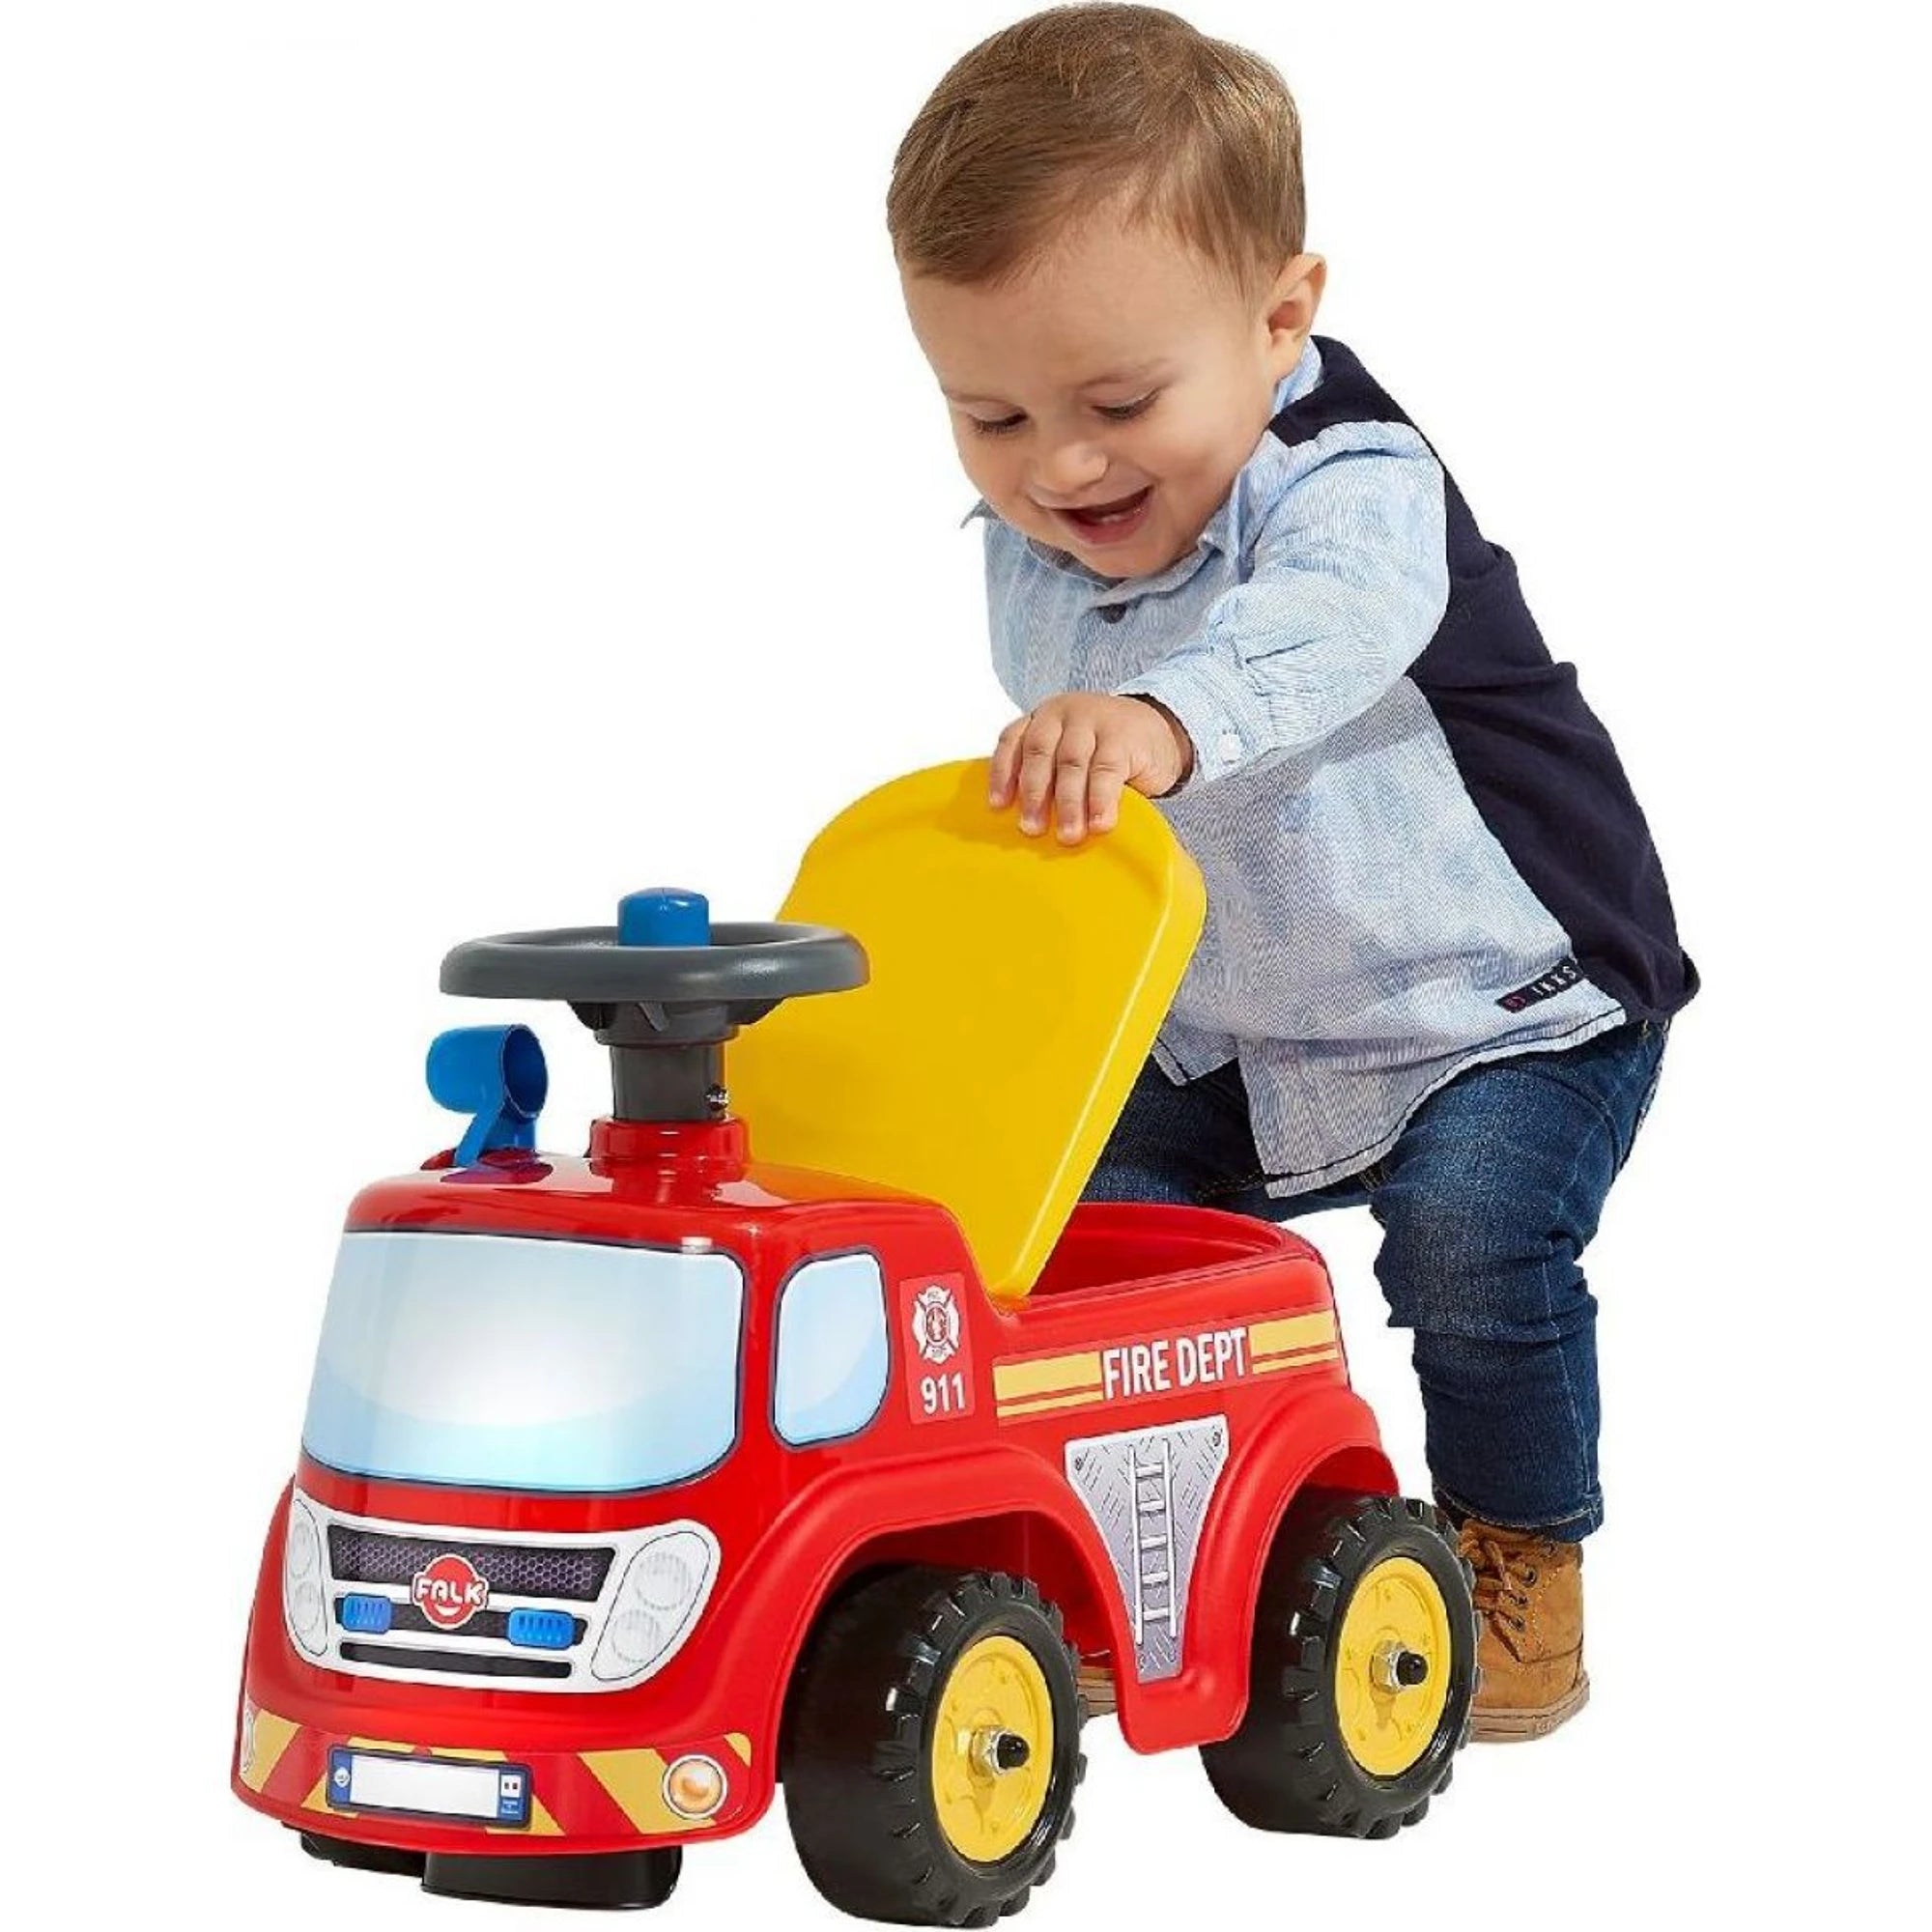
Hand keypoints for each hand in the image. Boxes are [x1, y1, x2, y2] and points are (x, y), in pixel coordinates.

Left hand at [988, 692, 1193, 843]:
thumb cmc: (1103, 751)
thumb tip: (1030, 825)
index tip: (998, 806)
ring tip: (1068, 835)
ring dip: (1068, 803)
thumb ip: (1050, 775)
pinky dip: (1101, 800)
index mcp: (1042, 718)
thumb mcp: (1071, 752)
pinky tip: (1099, 824)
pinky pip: (1107, 771)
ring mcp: (1094, 720)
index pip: (1012, 741)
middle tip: (1032, 829)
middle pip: (1039, 753)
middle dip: (1035, 794)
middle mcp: (1063, 713)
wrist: (1159, 729)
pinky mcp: (1122, 736)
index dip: (1002, 773)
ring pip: (1072, 763)